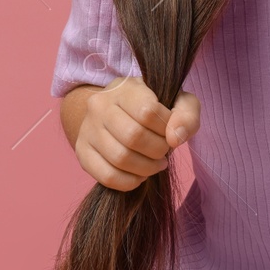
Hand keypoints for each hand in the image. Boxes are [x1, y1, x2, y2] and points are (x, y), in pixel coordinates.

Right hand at [74, 77, 200, 190]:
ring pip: (120, 158)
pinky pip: (106, 176)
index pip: (147, 111)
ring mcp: (88, 129)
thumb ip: (187, 115)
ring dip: (146, 168)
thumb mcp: (178, 102)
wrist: (118, 112)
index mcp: (125, 87)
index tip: (170, 132)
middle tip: (164, 152)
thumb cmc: (153, 107)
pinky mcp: (82, 152)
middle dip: (158, 150)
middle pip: (133, 136)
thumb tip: (175, 139)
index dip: (166, 128)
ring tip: (156, 164)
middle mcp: (100, 105)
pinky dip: (129, 182)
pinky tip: (139, 175)